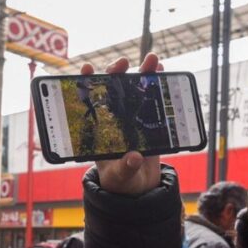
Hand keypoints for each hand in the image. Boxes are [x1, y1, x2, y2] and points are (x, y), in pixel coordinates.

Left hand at [89, 53, 162, 194]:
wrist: (138, 188)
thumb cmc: (120, 181)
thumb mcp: (119, 177)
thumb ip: (125, 168)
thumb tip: (134, 158)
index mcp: (99, 129)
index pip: (87, 101)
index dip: (85, 83)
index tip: (87, 68)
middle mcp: (113, 119)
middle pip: (112, 89)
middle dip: (116, 72)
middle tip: (123, 63)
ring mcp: (131, 117)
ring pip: (134, 90)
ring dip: (142, 73)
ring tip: (152, 60)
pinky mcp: (147, 121)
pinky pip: (152, 99)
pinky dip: (157, 85)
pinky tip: (163, 72)